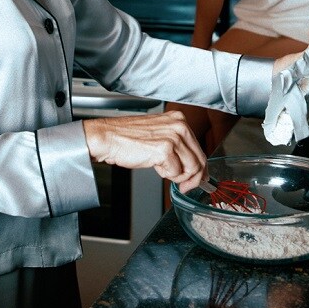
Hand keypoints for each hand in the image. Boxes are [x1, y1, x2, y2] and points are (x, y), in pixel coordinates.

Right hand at [82, 111, 208, 190]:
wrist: (108, 138)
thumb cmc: (128, 138)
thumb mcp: (159, 136)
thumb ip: (177, 147)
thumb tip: (192, 166)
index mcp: (179, 120)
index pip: (199, 148)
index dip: (200, 168)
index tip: (199, 178)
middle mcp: (179, 125)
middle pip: (199, 159)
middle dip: (194, 178)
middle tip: (185, 187)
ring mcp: (173, 137)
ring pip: (191, 168)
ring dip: (178, 177)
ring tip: (163, 171)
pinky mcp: (165, 149)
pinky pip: (175, 172)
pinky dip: (166, 175)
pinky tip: (155, 166)